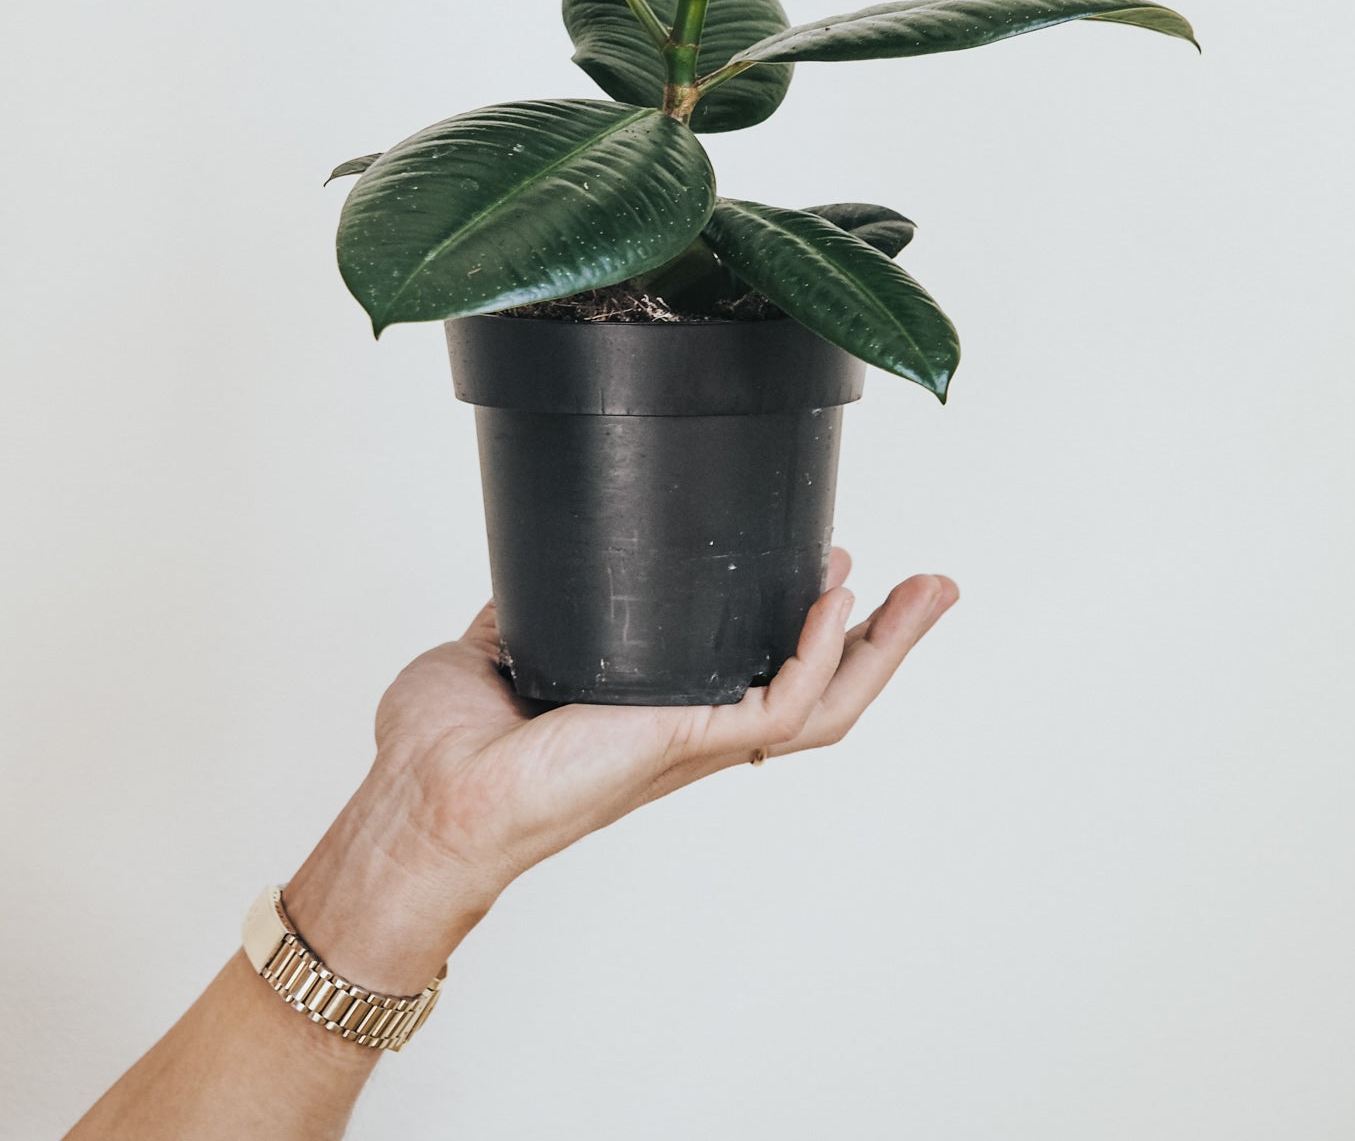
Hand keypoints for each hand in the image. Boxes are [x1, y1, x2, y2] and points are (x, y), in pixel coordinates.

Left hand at [285, 553, 957, 997]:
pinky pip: (778, 707)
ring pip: (824, 709)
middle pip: (823, 696)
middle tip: (935, 586)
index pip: (764, 677)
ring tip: (928, 592)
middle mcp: (691, 733)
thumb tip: (549, 559)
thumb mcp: (502, 644)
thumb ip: (541, 607)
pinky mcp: (682, 746)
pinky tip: (834, 602)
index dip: (818, 636)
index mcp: (660, 711)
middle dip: (888, 642)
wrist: (419, 796)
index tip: (846, 575)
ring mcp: (693, 743)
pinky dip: (817, 655)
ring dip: (885, 649)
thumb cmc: (441, 747)